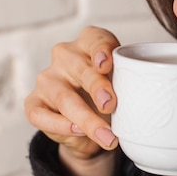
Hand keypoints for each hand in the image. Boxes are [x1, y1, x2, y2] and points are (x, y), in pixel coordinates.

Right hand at [24, 26, 119, 171]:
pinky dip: (62, 126)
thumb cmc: (107, 96)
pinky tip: (78, 132)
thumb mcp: (120, 85)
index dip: (101, 49)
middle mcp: (65, 57)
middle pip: (81, 69)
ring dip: (87, 118)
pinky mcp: (34, 104)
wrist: (89, 128)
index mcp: (88, 45)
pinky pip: (43, 116)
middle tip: (110, 104)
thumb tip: (142, 98)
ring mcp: (47, 80)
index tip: (107, 64)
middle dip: (97, 86)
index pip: (95, 39)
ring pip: (65, 98)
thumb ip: (126, 83)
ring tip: (108, 136)